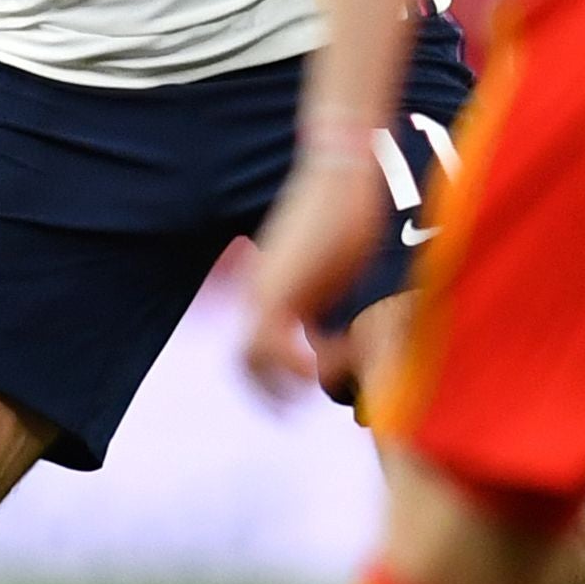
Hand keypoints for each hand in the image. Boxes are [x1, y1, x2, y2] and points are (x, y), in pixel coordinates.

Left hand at [239, 138, 391, 401]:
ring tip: (322, 382)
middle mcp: (256, 297)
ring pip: (250, 363)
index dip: (275, 377)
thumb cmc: (340, 216)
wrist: (337, 176)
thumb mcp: (328, 272)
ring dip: (285, 383)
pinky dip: (307, 363)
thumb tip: (327, 336)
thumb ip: (320, 306)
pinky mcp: (279, 292)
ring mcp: (262, 294)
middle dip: (269, 392)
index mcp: (266, 293)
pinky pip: (278, 348)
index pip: (252, 353)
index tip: (312, 381)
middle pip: (242, 365)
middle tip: (301, 408)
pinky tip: (342, 355)